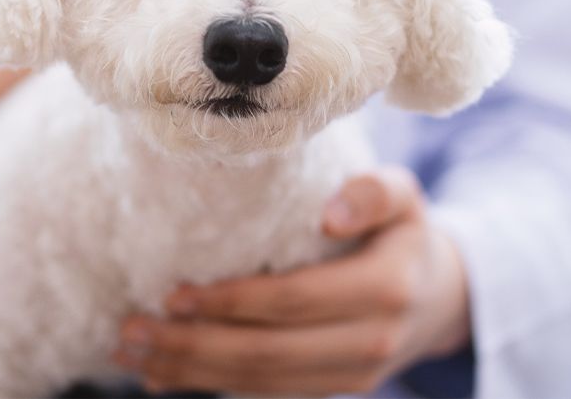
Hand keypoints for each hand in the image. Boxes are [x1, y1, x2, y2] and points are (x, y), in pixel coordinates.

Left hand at [113, 167, 469, 396]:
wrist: (438, 297)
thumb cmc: (405, 233)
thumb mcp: (405, 197)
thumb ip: (374, 193)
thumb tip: (329, 215)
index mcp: (383, 289)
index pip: (293, 300)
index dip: (231, 302)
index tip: (174, 292)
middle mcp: (368, 343)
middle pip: (267, 352)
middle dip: (192, 345)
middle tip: (133, 328)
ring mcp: (351, 376)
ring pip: (261, 383)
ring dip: (190, 372)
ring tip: (132, 354)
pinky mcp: (333, 389)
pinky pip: (268, 394)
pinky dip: (212, 386)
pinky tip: (164, 375)